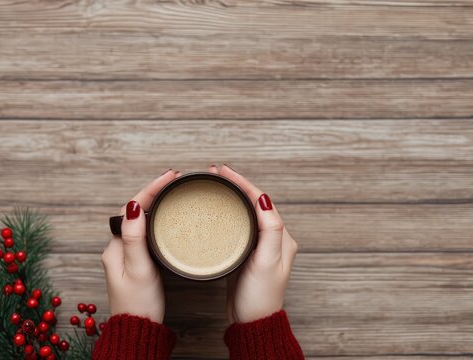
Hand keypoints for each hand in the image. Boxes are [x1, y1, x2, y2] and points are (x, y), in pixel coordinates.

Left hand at [101, 170, 179, 322]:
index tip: (170, 176)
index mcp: (115, 247)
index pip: (132, 207)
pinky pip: (144, 232)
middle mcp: (117, 248)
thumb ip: (135, 238)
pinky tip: (166, 218)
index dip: (151, 189)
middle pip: (134, 210)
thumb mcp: (139, 269)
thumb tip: (135, 205)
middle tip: (173, 179)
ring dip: (154, 203)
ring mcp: (126, 255)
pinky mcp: (135, 262)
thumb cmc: (139, 304)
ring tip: (171, 191)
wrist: (138, 330)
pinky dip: (155, 219)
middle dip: (153, 191)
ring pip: (139, 220)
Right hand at [209, 165, 297, 323]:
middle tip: (215, 173)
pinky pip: (239, 225)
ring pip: (246, 211)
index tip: (224, 171)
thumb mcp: (267, 262)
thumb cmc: (260, 296)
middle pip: (254, 201)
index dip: (243, 182)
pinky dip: (229, 211)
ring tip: (216, 184)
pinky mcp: (246, 253)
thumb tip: (263, 198)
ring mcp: (259, 245)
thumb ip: (269, 230)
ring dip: (233, 195)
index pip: (262, 199)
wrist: (251, 321)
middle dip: (236, 184)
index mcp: (281, 236)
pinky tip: (218, 209)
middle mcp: (272, 238)